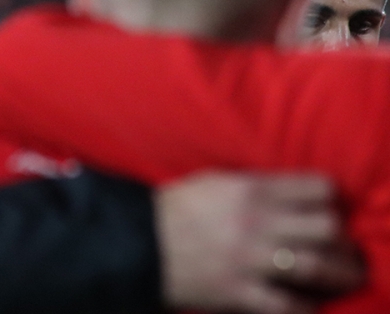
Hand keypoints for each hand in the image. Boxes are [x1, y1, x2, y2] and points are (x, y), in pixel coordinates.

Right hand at [155, 171, 364, 313]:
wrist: (139, 243)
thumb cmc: (174, 209)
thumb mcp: (213, 181)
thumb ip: (253, 185)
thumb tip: (290, 192)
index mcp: (249, 189)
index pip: (317, 188)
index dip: (329, 198)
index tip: (327, 207)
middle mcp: (256, 222)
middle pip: (327, 227)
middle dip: (340, 238)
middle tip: (339, 245)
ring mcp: (250, 259)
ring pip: (318, 266)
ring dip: (339, 274)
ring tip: (343, 276)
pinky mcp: (239, 292)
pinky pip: (288, 304)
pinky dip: (305, 307)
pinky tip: (308, 303)